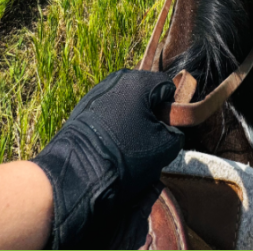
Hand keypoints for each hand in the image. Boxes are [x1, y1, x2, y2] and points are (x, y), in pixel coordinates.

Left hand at [32, 69, 182, 247]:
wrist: (77, 174)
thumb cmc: (126, 156)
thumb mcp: (165, 147)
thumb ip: (176, 131)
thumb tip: (169, 128)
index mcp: (139, 81)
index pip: (167, 87)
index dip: (172, 109)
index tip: (165, 130)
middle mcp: (117, 78)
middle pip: (146, 92)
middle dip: (151, 112)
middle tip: (148, 139)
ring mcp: (98, 90)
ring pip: (127, 101)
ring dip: (132, 117)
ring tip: (128, 144)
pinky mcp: (83, 105)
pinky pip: (109, 108)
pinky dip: (115, 122)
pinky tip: (111, 142)